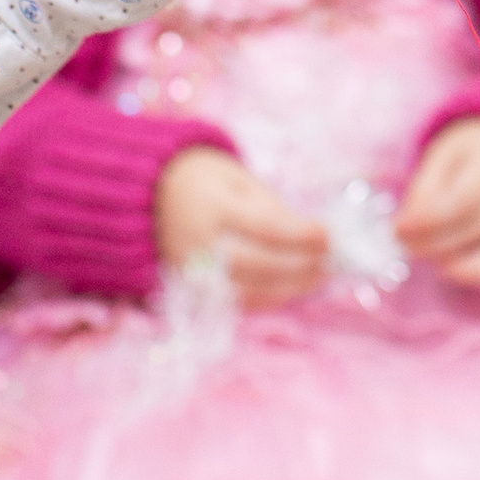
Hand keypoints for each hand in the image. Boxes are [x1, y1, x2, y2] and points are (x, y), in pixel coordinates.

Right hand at [153, 149, 329, 308]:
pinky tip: (291, 288)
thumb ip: (270, 205)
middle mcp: (199, 243)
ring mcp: (192, 271)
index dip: (300, 235)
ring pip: (247, 291)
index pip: (265, 227)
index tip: (329, 235)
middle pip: (257, 265)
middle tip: (330, 262)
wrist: (149, 195)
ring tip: (319, 278)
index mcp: (212, 206)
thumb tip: (308, 235)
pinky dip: (266, 299)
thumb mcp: (237, 177)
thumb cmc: (203, 180)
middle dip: (300, 267)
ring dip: (289, 289)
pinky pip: (234, 302)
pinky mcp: (191, 288)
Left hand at [396, 118, 479, 296]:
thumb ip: (424, 189)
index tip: (400, 228)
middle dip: (435, 245)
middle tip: (409, 246)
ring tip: (443, 268)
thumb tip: (406, 227)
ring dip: (470, 269)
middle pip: (478, 228)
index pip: (463, 199)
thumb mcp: (444, 155)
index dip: (428, 220)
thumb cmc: (472, 156)